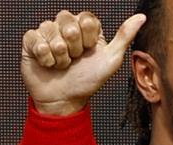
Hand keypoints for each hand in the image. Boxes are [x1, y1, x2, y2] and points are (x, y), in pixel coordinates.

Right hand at [20, 10, 146, 115]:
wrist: (65, 100)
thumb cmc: (88, 81)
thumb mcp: (111, 60)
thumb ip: (124, 36)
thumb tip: (141, 17)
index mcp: (86, 28)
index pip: (86, 18)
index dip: (88, 38)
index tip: (88, 52)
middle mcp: (66, 26)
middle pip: (67, 20)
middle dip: (73, 46)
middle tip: (74, 60)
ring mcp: (48, 33)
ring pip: (50, 30)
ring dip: (59, 55)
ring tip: (62, 65)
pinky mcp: (31, 41)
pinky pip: (34, 38)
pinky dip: (44, 56)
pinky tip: (48, 64)